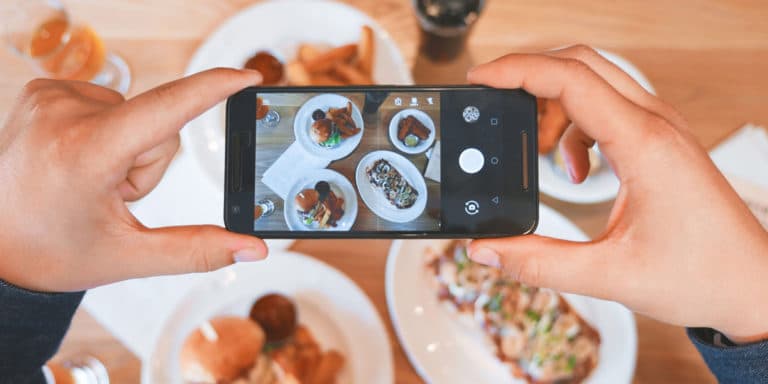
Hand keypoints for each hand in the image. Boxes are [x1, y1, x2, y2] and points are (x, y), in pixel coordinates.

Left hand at [0, 69, 267, 291]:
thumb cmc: (51, 252)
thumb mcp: (129, 257)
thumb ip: (198, 250)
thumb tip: (252, 250)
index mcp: (86, 154)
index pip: (167, 109)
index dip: (213, 89)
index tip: (248, 77)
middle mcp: (64, 114)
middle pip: (157, 124)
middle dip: (149, 162)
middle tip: (111, 195)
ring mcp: (50, 97)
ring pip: (135, 114)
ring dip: (127, 149)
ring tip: (90, 180)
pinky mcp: (44, 91)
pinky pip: (108, 104)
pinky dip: (106, 133)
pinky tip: (78, 160)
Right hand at [467, 46, 767, 342]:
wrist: (752, 285)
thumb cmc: (702, 275)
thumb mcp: (609, 275)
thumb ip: (539, 263)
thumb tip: (487, 249)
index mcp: (644, 145)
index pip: (571, 79)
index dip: (518, 71)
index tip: (481, 79)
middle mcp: (655, 125)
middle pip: (580, 64)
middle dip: (530, 78)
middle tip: (496, 104)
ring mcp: (660, 129)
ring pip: (593, 83)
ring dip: (553, 106)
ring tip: (538, 152)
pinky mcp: (659, 141)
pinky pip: (606, 108)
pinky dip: (575, 127)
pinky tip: (575, 169)